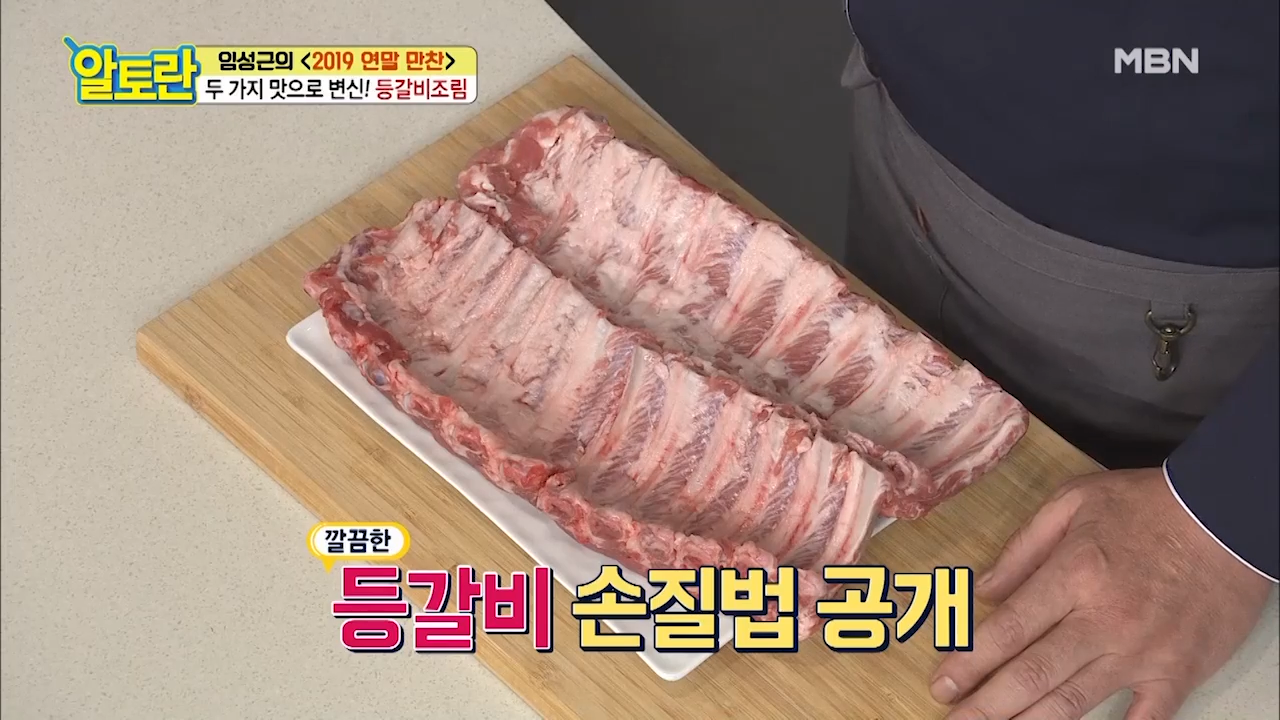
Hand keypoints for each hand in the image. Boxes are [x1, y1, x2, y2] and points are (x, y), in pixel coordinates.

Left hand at [930, 467, 1272, 719]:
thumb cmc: (1148, 503)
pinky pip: (1144, 718)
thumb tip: (985, 589)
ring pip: (1074, 702)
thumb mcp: (1074, 501)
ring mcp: (1143, 652)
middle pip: (1032, 675)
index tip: (942, 682)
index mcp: (1073, 575)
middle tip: (955, 719)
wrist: (1231, 515)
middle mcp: (1103, 621)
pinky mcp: (1179, 671)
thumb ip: (1024, 548)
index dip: (969, 661)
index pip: (1008, 630)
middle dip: (986, 704)